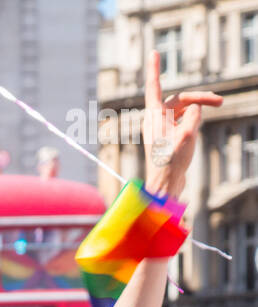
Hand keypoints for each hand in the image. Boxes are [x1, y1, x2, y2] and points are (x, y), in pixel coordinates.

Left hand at [142, 50, 222, 198]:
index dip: (154, 69)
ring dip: (196, 112)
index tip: (153, 52)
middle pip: (179, 100)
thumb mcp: (188, 133)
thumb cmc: (171, 162)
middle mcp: (154, 120)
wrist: (164, 187)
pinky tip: (195, 133)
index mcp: (153, 116)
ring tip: (209, 117)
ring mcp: (159, 129)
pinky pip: (181, 123)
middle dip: (199, 99)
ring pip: (181, 111)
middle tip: (220, 101)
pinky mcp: (166, 138)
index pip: (154, 86)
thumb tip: (194, 110)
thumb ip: (193, 114)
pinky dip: (191, 124)